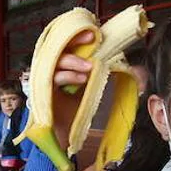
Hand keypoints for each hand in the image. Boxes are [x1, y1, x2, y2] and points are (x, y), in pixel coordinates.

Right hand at [49, 30, 95, 146]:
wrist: (63, 137)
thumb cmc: (74, 113)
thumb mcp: (90, 89)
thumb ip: (101, 77)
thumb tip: (130, 69)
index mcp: (60, 66)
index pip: (65, 44)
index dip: (77, 36)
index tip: (95, 33)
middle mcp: (49, 70)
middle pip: (56, 47)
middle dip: (74, 41)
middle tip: (92, 41)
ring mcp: (43, 79)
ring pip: (54, 60)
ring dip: (73, 61)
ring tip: (89, 68)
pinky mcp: (40, 91)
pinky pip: (51, 77)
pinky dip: (68, 75)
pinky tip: (82, 79)